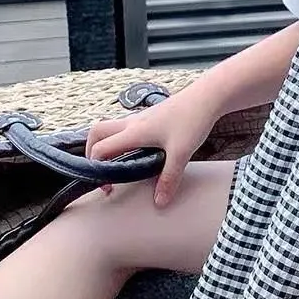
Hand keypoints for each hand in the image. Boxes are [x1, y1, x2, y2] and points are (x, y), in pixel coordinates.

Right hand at [84, 91, 216, 207]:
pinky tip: (139, 152)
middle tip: (102, 170)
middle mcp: (132, 123)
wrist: (208, 96)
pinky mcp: (151, 117)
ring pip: (111, 128)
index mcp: (134, 132)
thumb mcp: (181, 153)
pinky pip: (126, 127)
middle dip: (91, 152)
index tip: (109, 186)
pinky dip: (122, 140)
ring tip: (118, 164)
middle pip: (96, 132)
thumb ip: (169, 179)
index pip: (100, 148)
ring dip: (107, 144)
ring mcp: (141, 118)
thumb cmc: (193, 119)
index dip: (97, 169)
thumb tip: (159, 202)